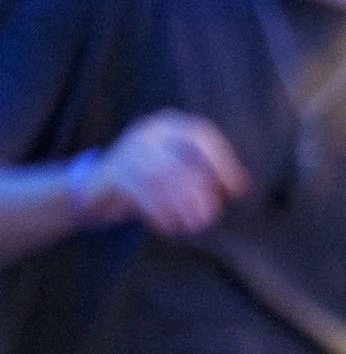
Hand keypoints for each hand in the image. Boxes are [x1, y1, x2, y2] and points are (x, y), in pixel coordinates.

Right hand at [78, 111, 249, 238]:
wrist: (96, 189)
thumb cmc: (147, 183)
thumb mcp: (177, 173)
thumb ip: (205, 176)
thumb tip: (241, 187)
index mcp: (167, 126)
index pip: (201, 135)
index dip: (223, 163)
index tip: (236, 192)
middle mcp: (148, 132)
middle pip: (183, 159)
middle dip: (201, 193)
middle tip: (209, 217)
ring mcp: (128, 150)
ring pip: (163, 178)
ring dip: (181, 207)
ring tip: (191, 226)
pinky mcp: (113, 172)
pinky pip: (142, 194)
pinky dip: (160, 213)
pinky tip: (168, 228)